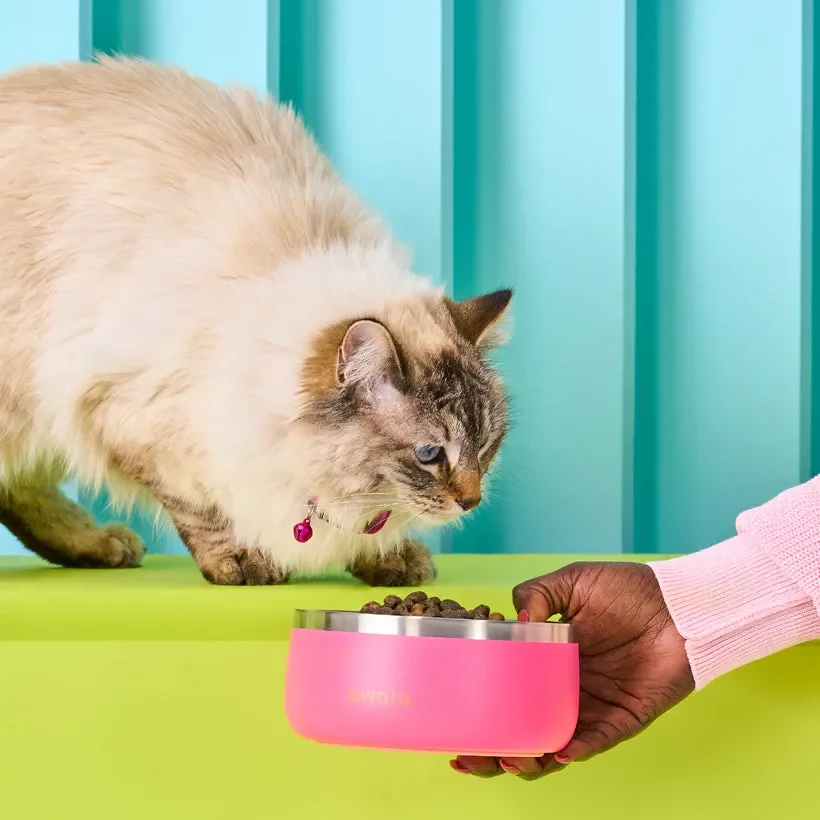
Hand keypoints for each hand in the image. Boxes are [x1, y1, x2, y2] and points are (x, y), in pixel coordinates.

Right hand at [451, 562, 694, 779]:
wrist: (679, 603)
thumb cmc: (627, 589)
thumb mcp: (572, 581)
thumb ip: (538, 594)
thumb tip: (515, 621)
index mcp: (550, 661)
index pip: (511, 692)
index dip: (484, 708)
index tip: (457, 719)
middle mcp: (567, 690)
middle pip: (525, 730)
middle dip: (495, 751)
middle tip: (469, 758)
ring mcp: (593, 707)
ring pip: (554, 747)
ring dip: (531, 760)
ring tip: (511, 759)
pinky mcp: (623, 719)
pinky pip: (596, 742)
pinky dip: (577, 750)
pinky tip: (558, 750)